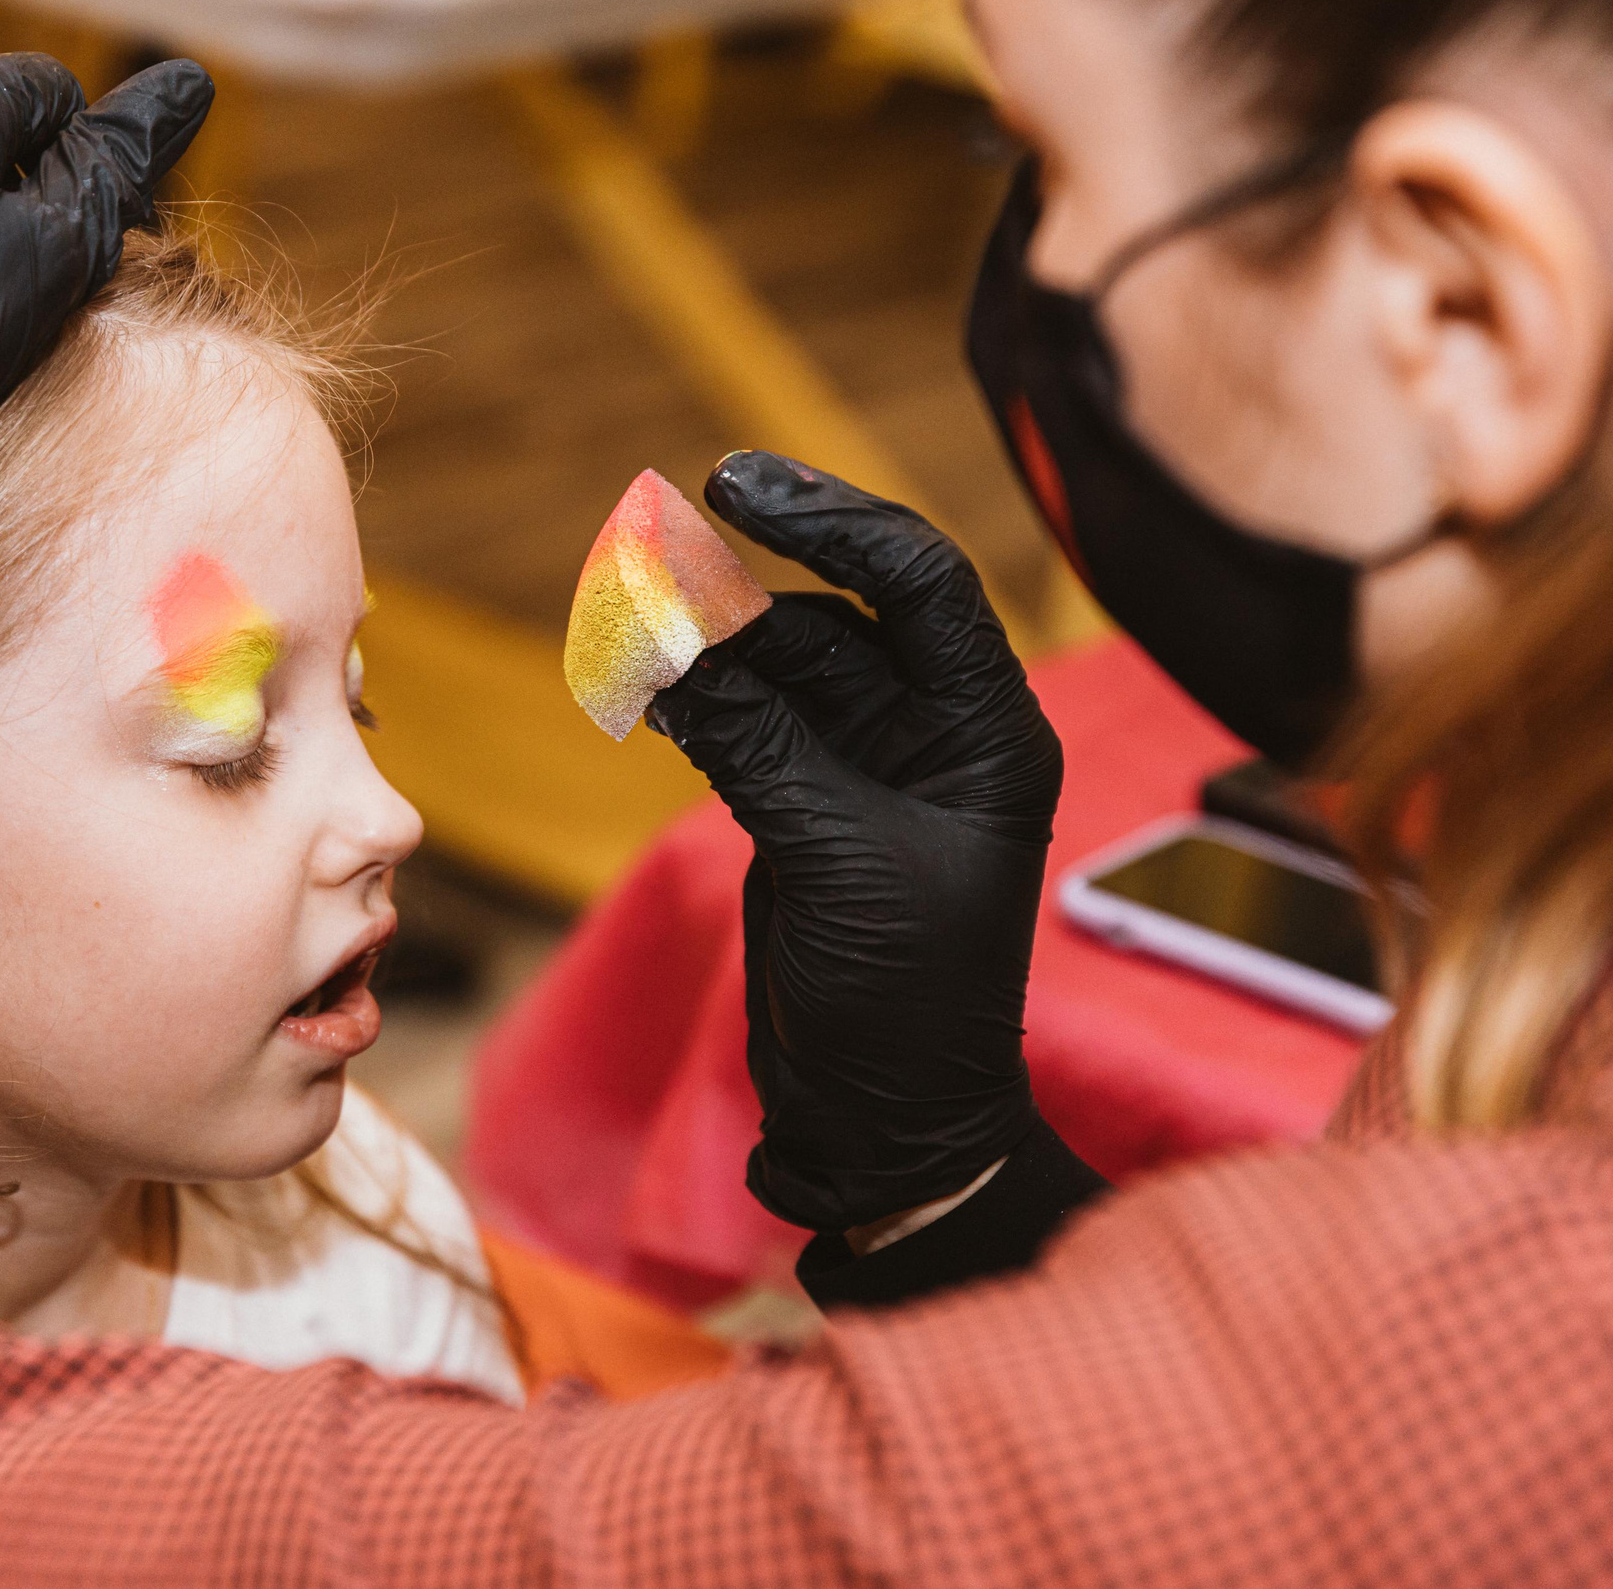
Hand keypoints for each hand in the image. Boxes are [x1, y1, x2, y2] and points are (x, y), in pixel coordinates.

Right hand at [648, 452, 1063, 1232]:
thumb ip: (753, 738)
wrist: (887, 1127)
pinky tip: (640, 683)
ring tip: (624, 627)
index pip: (918, 583)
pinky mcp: (811, 811)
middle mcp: (939, 737)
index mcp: (988, 734)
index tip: (733, 486)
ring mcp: (872, 773)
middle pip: (836, 614)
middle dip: (741, 584)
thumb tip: (664, 637)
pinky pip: (748, 724)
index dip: (829, 521)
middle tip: (645, 548)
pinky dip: (694, 700)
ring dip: (704, 645)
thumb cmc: (904, 1002)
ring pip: (780, 667)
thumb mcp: (831, 855)